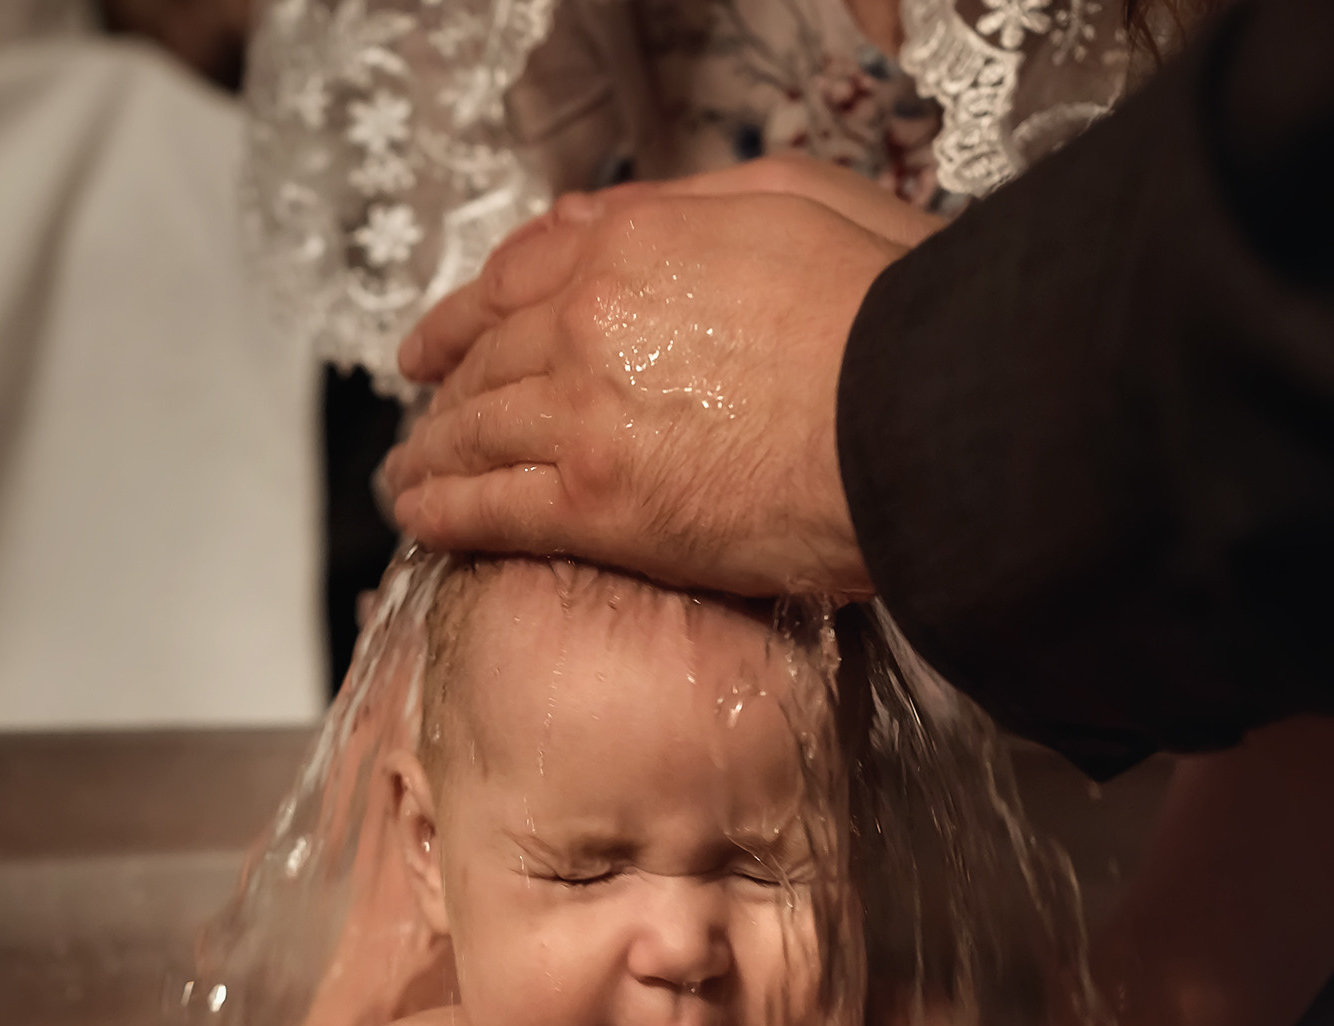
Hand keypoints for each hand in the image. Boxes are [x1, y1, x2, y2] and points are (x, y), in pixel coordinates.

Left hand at [383, 177, 907, 596]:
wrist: (921, 412)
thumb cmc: (892, 311)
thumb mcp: (796, 199)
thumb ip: (689, 206)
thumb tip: (613, 215)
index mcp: (636, 242)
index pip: (522, 272)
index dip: (471, 309)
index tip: (446, 333)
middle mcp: (590, 319)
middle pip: (489, 355)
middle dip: (448, 386)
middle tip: (427, 409)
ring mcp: (584, 414)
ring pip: (477, 430)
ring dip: (434, 451)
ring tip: (412, 474)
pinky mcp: (598, 505)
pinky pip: (493, 508)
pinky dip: (447, 511)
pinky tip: (424, 517)